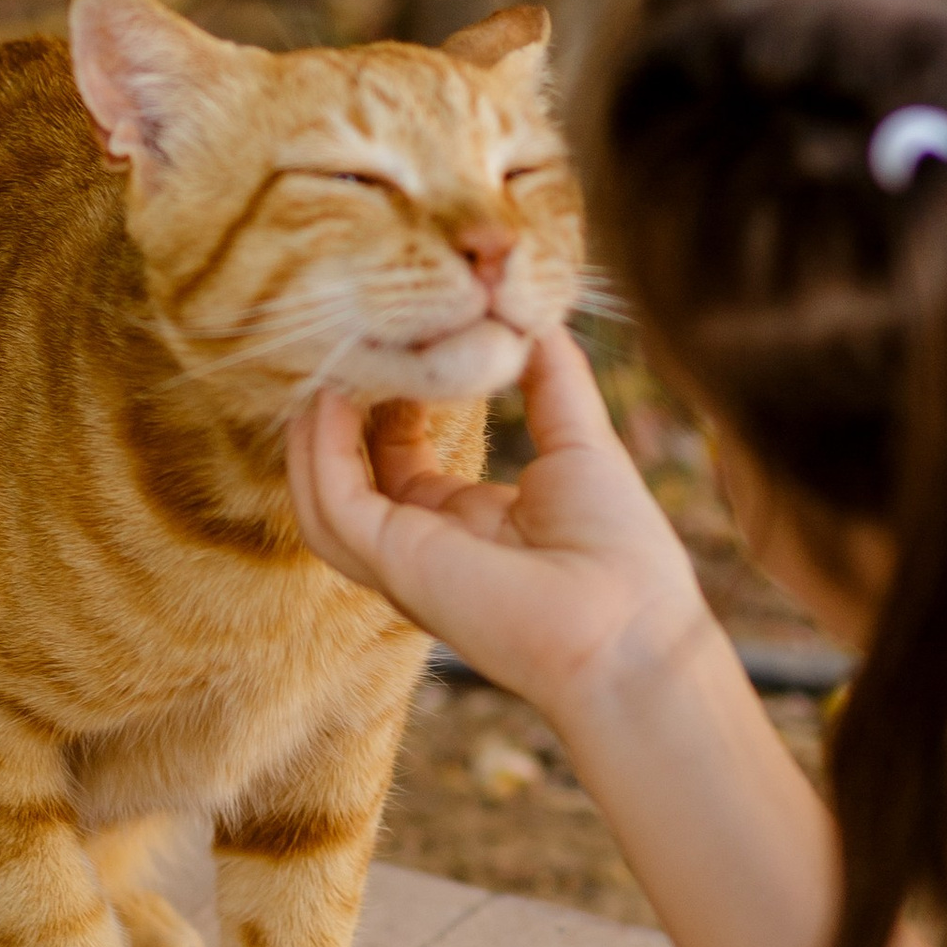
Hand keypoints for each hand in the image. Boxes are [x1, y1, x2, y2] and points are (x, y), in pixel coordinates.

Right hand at [288, 327, 711, 732]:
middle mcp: (427, 547)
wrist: (631, 631)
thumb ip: (553, 379)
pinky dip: (322, 452)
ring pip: (324, 497)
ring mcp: (404, 560)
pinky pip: (335, 503)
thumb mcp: (582, 442)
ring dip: (314, 435)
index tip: (399, 347)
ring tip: (323, 369)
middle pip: (352, 477)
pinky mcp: (396, 561)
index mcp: (469, 528)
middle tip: (348, 348)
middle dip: (341, 415)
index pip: (401, 463)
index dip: (392, 406)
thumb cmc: (621, 552)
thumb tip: (536, 315)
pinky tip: (331, 399)